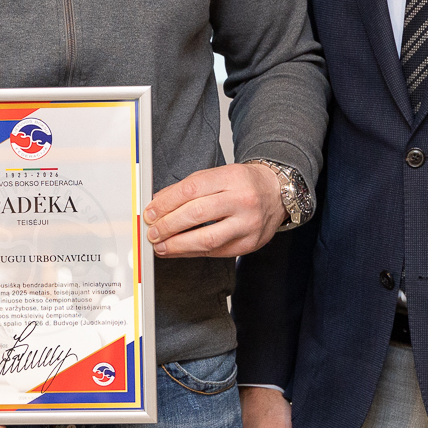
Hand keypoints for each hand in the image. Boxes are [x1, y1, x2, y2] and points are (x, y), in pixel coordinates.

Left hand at [143, 162, 284, 259]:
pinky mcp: (249, 244)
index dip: (166, 203)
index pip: (191, 189)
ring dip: (178, 245)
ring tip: (161, 246)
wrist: (276, 193)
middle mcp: (242, 200)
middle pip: (197, 214)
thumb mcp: (218, 175)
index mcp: (232, 178)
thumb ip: (188, 188)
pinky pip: (215, 252)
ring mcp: (248, 225)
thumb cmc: (244, 184)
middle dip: (168, 225)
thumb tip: (157, 203)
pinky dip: (192, 252)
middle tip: (152, 232)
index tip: (150, 212)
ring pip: (207, 239)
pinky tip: (179, 250)